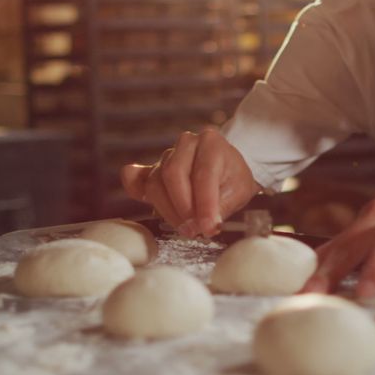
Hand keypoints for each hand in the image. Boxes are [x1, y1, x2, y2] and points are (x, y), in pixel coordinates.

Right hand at [120, 128, 260, 237]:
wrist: (226, 171)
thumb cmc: (234, 180)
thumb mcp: (240, 192)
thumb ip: (223, 206)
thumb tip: (206, 225)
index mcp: (212, 144)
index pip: (203, 174)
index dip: (205, 203)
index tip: (208, 227)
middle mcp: (187, 144)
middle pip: (173, 174)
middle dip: (182, 207)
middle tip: (193, 230)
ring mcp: (167, 156)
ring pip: (156, 182)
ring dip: (168, 210)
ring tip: (185, 228)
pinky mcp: (152, 169)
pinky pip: (137, 178)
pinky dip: (135, 190)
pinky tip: (140, 199)